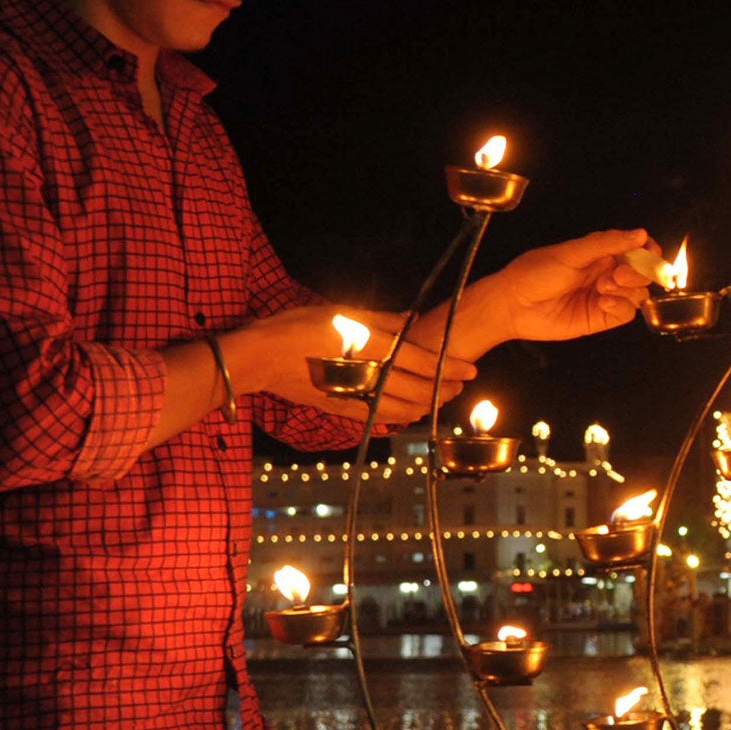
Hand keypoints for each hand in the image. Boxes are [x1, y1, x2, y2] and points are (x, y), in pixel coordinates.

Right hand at [224, 305, 473, 426]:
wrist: (259, 357)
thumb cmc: (297, 327)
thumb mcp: (340, 312)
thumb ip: (380, 319)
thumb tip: (411, 320)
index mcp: (367, 345)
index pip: (420, 360)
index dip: (449, 367)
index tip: (471, 370)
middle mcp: (365, 373)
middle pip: (418, 388)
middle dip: (444, 388)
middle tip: (462, 385)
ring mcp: (353, 395)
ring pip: (403, 408)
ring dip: (427, 404)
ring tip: (442, 397)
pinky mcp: (341, 409)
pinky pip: (379, 417)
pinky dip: (400, 415)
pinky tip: (411, 412)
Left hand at [473, 227, 659, 345]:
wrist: (513, 305)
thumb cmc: (536, 272)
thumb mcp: (571, 253)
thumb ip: (607, 243)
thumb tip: (640, 234)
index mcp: (601, 252)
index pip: (637, 249)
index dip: (649, 252)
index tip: (650, 254)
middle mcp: (607, 273)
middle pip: (643, 273)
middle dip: (639, 272)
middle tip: (620, 274)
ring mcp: (606, 296)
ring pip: (638, 293)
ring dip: (628, 289)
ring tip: (603, 287)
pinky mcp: (601, 318)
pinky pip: (626, 313)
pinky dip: (621, 306)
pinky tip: (603, 302)